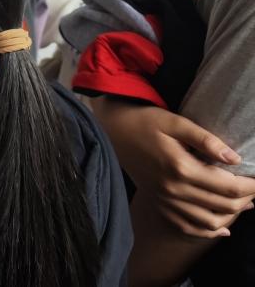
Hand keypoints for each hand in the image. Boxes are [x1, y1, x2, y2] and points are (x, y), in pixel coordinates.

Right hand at [96, 101, 254, 236]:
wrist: (112, 131)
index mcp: (180, 168)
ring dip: (232, 216)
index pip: (229, 186)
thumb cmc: (144, 121)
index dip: (252, 185)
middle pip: (224, 206)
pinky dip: (207, 231)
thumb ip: (205, 139)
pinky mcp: (159, 203)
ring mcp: (165, 199)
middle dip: (247, 199)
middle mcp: (174, 189)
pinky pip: (187, 226)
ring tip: (245, 203)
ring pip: (209, 221)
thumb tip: (234, 158)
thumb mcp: (175, 122)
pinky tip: (222, 229)